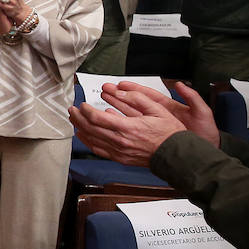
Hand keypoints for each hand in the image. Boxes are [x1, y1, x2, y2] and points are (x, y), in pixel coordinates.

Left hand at [68, 80, 201, 167]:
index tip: (83, 104)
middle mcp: (120, 141)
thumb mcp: (157, 109)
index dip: (85, 110)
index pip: (96, 118)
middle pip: (90, 128)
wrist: (176, 155)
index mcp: (128, 127)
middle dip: (78, 118)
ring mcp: (119, 151)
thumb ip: (137, 98)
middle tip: (72, 109)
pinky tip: (83, 135)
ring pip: (91, 140)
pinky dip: (88, 142)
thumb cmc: (169, 133)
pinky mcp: (120, 158)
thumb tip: (119, 91)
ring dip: (80, 128)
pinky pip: (98, 150)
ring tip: (74, 119)